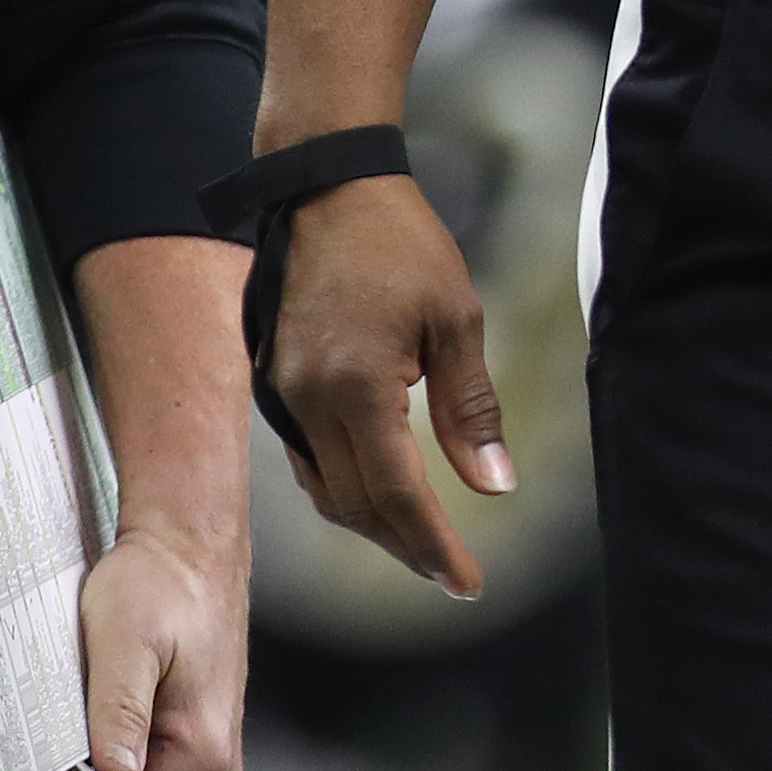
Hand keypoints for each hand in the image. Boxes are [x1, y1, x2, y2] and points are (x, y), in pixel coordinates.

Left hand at [72, 512, 245, 770]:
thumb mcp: (125, 639)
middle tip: (76, 703)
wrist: (190, 546)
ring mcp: (206, 758)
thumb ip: (119, 711)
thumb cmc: (160, 583)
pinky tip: (111, 690)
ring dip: (97, 747)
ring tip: (95, 687)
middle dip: (85, 768)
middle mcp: (213, 769)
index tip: (46, 757)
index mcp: (201, 755)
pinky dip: (113, 733)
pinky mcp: (194, 741)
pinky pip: (140, 761)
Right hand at [260, 173, 514, 596]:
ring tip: (423, 543)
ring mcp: (284, 393)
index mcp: (357, 388)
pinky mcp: (275, 380)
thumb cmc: (400, 243)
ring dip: (373, 525)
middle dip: (407, 547)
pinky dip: (343, 489)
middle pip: (357, 506)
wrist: (326, 186)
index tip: (468, 583)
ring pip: (326, 491)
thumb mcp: (456, 320)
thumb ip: (471, 409)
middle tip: (454, 574)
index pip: (396, 496)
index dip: (434, 547)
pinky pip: (307, 460)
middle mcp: (308, 401)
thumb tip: (496, 487)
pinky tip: (376, 493)